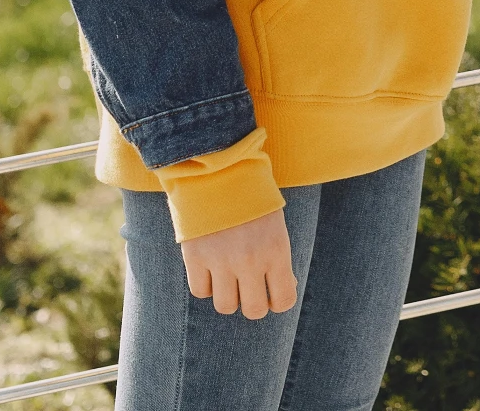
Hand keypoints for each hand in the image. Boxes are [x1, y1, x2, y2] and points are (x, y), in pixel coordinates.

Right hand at [180, 207, 297, 318]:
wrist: (220, 170)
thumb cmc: (253, 200)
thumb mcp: (276, 226)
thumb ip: (279, 260)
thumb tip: (282, 291)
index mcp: (277, 250)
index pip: (284, 300)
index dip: (279, 301)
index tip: (273, 293)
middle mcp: (250, 260)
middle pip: (254, 310)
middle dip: (254, 303)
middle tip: (250, 289)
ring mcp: (221, 260)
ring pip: (226, 306)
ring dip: (229, 296)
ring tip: (229, 278)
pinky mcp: (195, 257)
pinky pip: (201, 291)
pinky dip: (206, 285)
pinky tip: (210, 269)